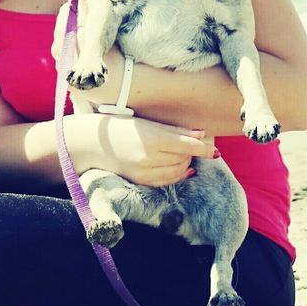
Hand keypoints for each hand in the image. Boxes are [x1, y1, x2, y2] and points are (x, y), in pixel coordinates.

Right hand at [73, 113, 216, 187]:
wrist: (92, 144)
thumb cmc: (120, 127)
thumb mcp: (148, 123)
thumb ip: (175, 130)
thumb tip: (201, 134)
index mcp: (152, 139)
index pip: (187, 146)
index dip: (204, 149)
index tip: (215, 151)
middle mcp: (148, 158)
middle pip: (183, 159)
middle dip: (192, 154)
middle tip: (195, 147)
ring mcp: (144, 172)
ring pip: (177, 172)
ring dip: (185, 165)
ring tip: (185, 156)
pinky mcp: (140, 180)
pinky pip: (166, 182)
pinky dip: (177, 176)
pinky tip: (183, 170)